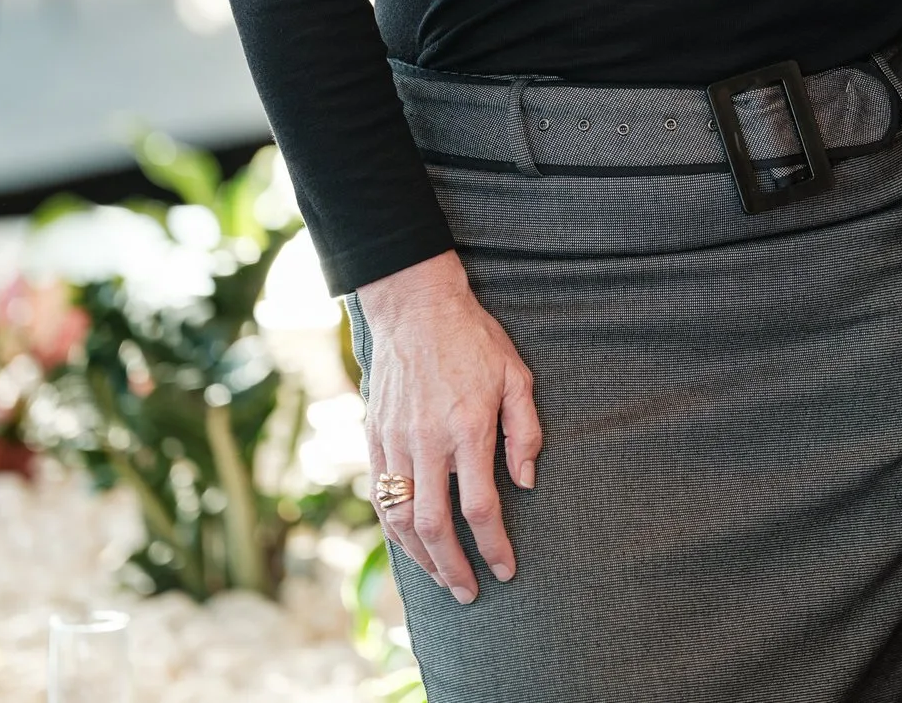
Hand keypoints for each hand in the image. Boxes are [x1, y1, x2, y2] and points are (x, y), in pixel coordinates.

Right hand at [357, 251, 542, 603]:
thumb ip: (525, 430)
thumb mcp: (516, 375)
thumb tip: (526, 481)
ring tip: (441, 580)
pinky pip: (380, 497)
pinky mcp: (375, 438)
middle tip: (469, 594)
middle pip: (435, 527)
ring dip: (421, 559)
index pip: (481, 508)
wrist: (415, 308)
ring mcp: (396, 443)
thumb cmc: (474, 340)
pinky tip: (410, 546)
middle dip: (454, 569)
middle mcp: (427, 443)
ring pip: (401, 520)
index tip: (506, 570)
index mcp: (468, 429)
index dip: (494, 547)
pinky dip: (393, 531)